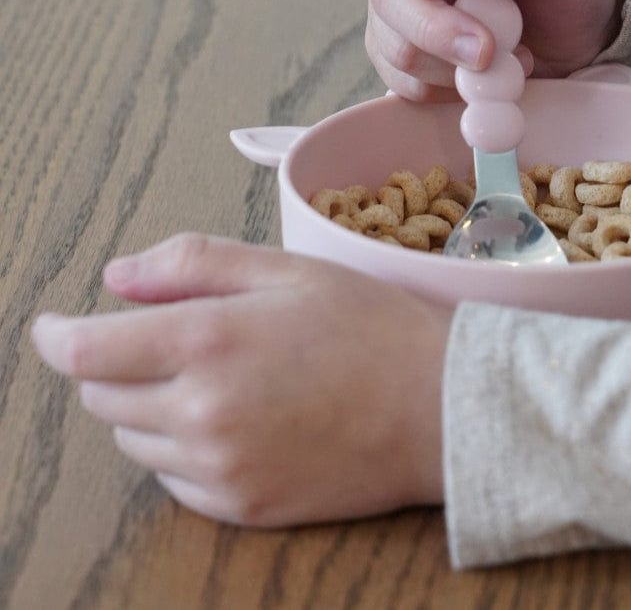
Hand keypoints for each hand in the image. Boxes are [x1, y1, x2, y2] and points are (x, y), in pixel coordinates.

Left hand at [31, 234, 450, 526]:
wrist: (439, 406)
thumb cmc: (370, 326)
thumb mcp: (291, 270)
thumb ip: (197, 264)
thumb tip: (117, 276)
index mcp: (211, 341)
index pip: (86, 352)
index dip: (56, 335)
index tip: (52, 325)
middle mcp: (203, 413)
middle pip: (102, 397)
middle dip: (116, 362)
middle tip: (171, 336)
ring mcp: (221, 469)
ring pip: (134, 439)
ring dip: (149, 405)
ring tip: (216, 377)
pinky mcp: (243, 506)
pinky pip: (175, 478)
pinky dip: (183, 446)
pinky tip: (236, 420)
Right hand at [343, 0, 621, 101]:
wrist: (575, 39)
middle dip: (434, 29)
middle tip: (485, 50)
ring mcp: (400, 13)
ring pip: (393, 46)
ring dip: (450, 63)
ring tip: (510, 56)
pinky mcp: (408, 61)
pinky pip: (407, 84)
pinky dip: (452, 88)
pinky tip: (493, 77)